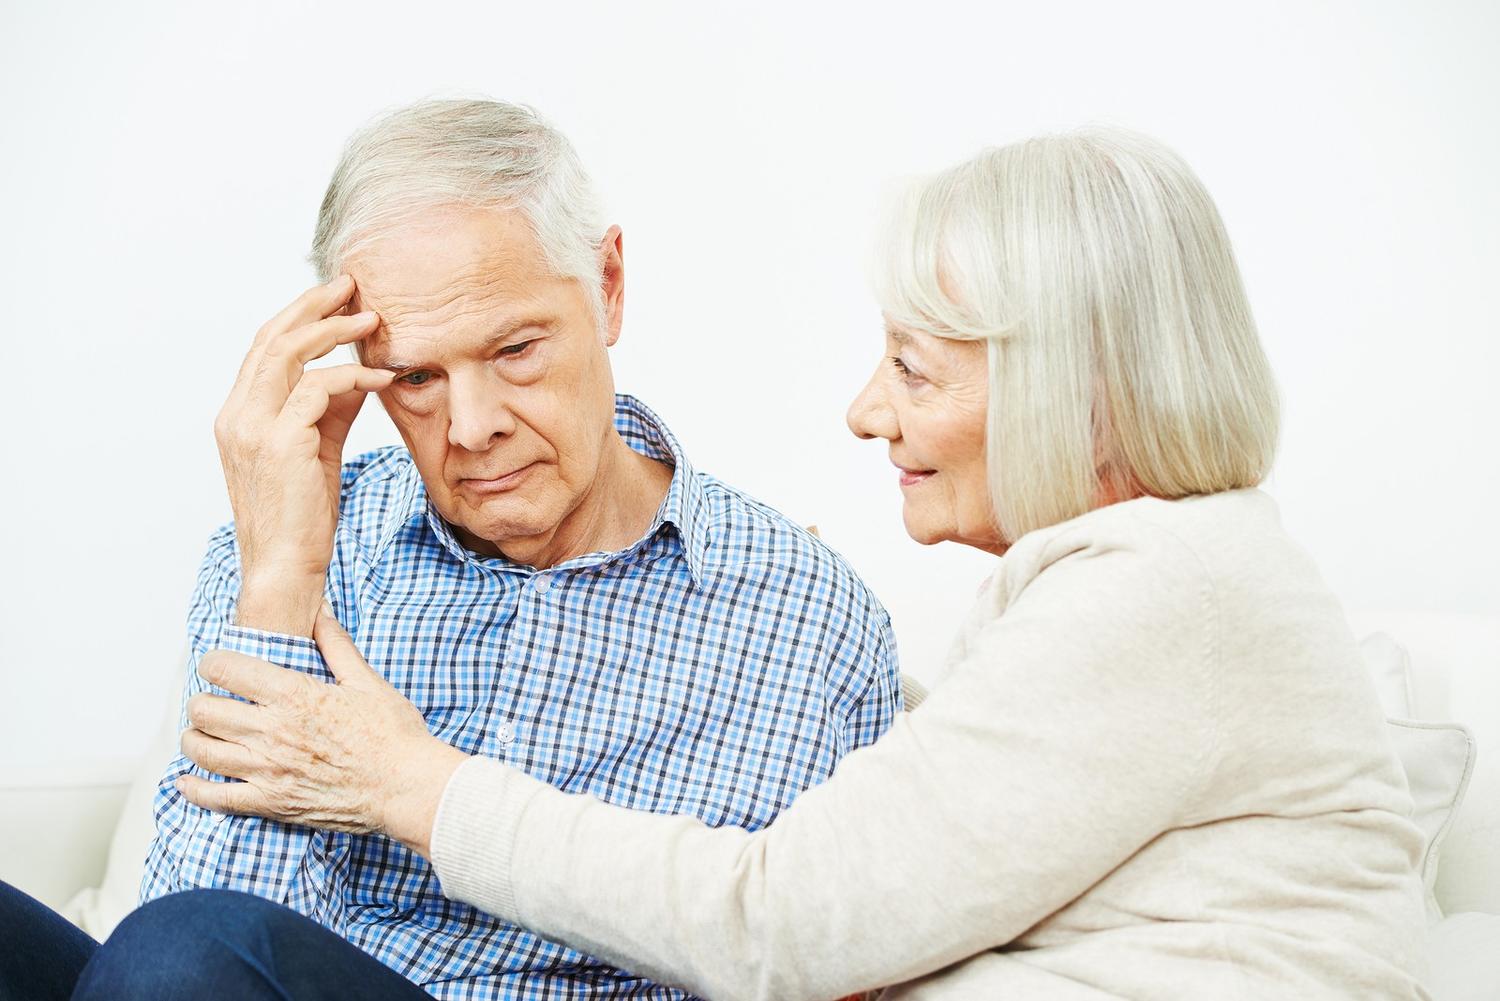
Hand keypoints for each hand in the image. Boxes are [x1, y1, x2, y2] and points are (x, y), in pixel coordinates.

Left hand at [178, 604, 468, 858]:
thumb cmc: (393, 735)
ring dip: (195, 739)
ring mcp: (268, 770)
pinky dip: (194, 788)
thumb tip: (320, 612)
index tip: (217, 665)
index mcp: (294, 695)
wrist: (406, 787)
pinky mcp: (270, 802)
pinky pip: (214, 797)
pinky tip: (188, 780)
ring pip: (201, 750)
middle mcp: (272, 730)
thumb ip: (336, 645)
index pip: (225, 669)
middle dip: (202, 701)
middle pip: (204, 710)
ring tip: (204, 734)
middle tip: (213, 701)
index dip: (213, 662)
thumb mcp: (367, 681)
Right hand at [215, 275, 394, 634]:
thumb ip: (333, 411)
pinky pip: (317, 389)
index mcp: (238, 416)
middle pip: (272, 339)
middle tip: (351, 286)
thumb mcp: (318, 452)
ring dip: (333, 330)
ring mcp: (252, 428)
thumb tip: (361, 373)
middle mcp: (236, 416)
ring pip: (289, 354)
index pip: (264, 349)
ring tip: (371, 319)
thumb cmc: (304, 517)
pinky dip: (351, 376)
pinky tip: (380, 378)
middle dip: (312, 306)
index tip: (335, 298)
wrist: (286, 569)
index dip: (299, 317)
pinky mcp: (280, 443)